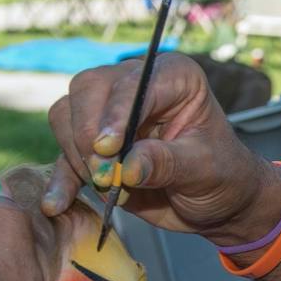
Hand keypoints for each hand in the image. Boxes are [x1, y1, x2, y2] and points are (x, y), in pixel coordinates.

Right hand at [42, 56, 280, 240]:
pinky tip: (57, 204)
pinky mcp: (92, 145)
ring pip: (66, 115)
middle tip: (106, 174)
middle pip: (88, 90)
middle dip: (89, 135)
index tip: (107, 148)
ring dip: (76, 155)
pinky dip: (60, 179)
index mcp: (172, 76)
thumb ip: (168, 164)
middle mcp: (135, 84)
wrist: (217, 203)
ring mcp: (109, 112)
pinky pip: (63, 153)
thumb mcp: (206, 170)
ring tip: (107, 188)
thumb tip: (128, 167)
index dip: (115, 113)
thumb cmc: (223, 177)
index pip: (132, 83)